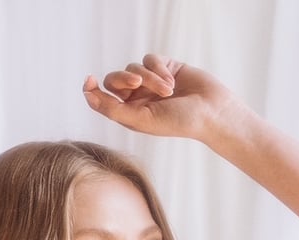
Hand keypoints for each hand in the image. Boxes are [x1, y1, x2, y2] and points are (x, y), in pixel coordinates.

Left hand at [81, 54, 245, 142]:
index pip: (103, 99)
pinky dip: (158, 68)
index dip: (92, 89)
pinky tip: (172, 81)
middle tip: (136, 83)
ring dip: (150, 77)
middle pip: (115, 79)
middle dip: (122, 78)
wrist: (211, 112)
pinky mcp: (165, 67)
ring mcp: (151, 81)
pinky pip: (150, 59)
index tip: (89, 80)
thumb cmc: (178, 122)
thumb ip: (112, 109)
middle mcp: (138, 98)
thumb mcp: (141, 119)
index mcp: (129, 114)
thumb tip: (87, 94)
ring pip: (134, 67)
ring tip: (168, 90)